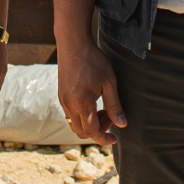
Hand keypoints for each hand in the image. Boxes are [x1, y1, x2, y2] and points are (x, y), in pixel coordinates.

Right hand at [56, 33, 125, 147]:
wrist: (73, 44)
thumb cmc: (93, 61)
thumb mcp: (109, 82)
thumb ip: (114, 105)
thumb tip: (122, 125)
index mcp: (82, 103)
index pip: (92, 131)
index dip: (104, 139)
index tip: (115, 138)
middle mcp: (69, 105)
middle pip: (82, 132)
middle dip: (98, 130)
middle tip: (111, 117)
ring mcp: (63, 101)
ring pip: (75, 125)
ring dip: (89, 124)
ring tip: (102, 110)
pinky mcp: (61, 96)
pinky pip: (70, 116)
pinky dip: (82, 117)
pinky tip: (93, 104)